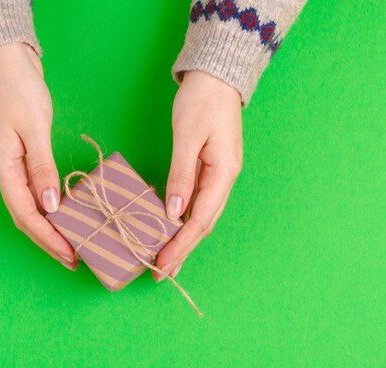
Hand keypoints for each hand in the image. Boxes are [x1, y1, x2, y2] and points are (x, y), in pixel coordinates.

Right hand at [0, 42, 77, 270]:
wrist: (9, 64)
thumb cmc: (19, 91)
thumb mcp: (34, 129)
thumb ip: (42, 168)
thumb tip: (50, 205)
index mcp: (3, 167)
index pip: (26, 214)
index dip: (48, 237)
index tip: (70, 254)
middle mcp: (4, 172)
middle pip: (25, 217)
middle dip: (48, 241)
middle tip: (73, 259)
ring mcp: (11, 166)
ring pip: (28, 208)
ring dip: (48, 229)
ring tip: (70, 245)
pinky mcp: (21, 158)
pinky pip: (33, 193)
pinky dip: (48, 209)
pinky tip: (63, 216)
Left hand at [153, 70, 242, 280]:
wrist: (216, 77)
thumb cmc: (202, 101)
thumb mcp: (187, 137)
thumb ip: (181, 176)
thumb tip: (173, 212)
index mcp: (223, 173)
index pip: (199, 219)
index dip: (180, 244)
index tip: (162, 264)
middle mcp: (225, 179)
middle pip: (203, 224)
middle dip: (182, 250)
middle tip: (161, 273)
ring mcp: (219, 175)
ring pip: (201, 216)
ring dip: (184, 239)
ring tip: (165, 260)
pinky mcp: (210, 169)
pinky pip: (198, 202)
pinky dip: (184, 220)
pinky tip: (172, 230)